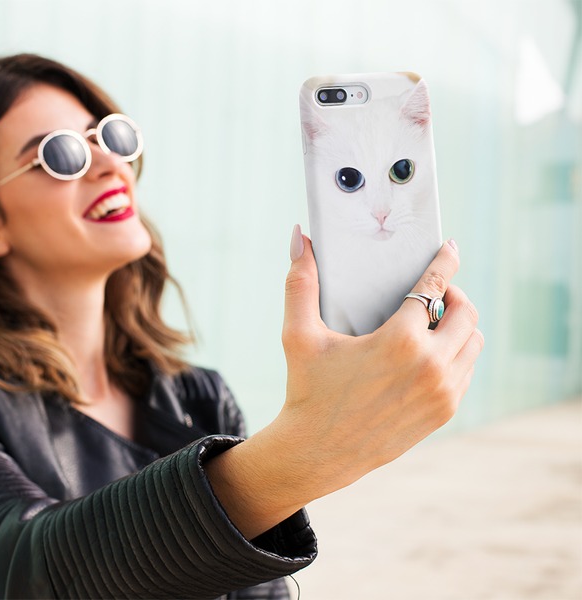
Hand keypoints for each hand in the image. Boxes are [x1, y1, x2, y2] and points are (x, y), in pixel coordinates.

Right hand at [205, 227, 482, 538]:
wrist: (318, 452)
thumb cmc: (307, 390)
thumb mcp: (299, 335)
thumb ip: (300, 282)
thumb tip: (298, 236)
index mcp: (399, 341)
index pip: (434, 287)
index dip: (445, 261)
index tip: (451, 247)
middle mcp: (430, 366)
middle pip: (466, 313)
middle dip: (454, 295)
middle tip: (434, 292)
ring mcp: (442, 392)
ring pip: (473, 343)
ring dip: (460, 326)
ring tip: (434, 322)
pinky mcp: (444, 412)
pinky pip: (466, 371)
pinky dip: (457, 355)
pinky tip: (432, 352)